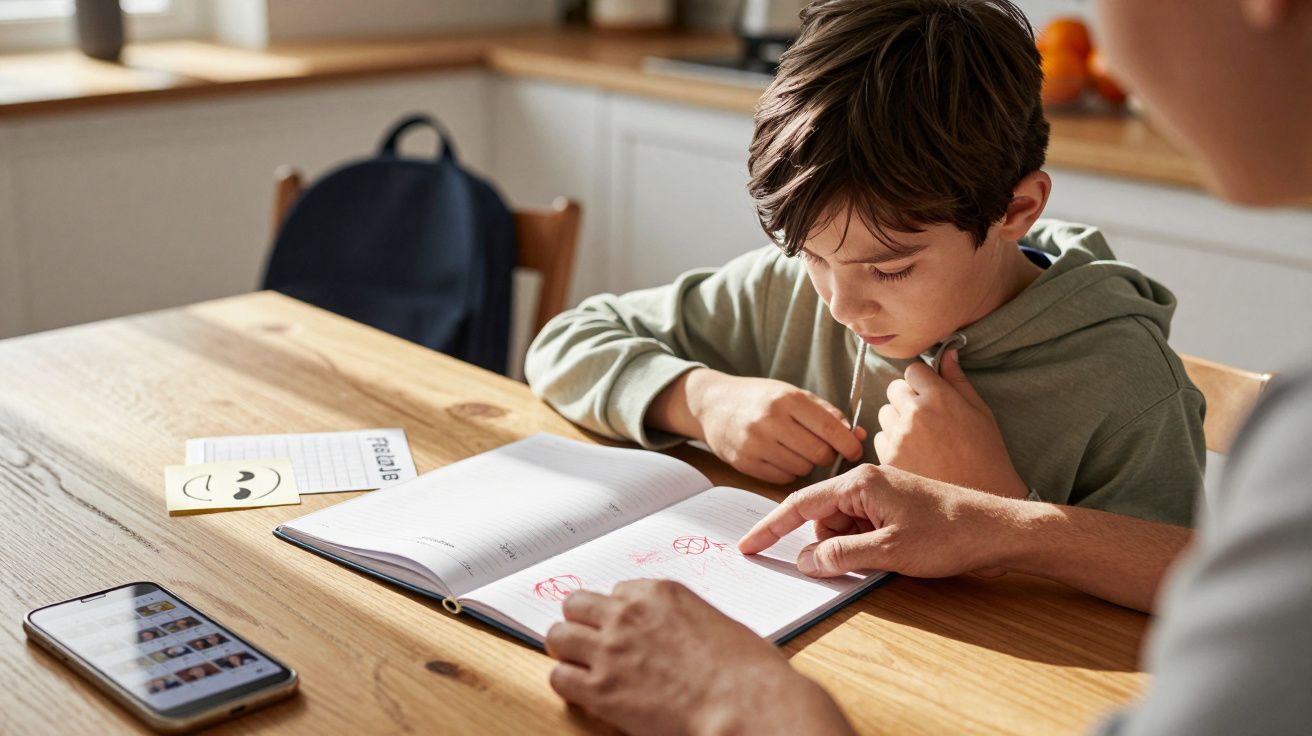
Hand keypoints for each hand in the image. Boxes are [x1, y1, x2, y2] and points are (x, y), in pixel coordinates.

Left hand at [546, 580, 853, 735]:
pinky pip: (559, 677)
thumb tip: (672, 636)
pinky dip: (567, 683)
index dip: (617, 612)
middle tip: (591, 641)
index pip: (617, 591)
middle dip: (583, 622)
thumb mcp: (716, 625)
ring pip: (558, 635)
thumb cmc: (746, 670)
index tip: (621, 627)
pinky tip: (583, 691)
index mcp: (659, 593)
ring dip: (568, 649)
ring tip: (580, 664)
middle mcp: (628, 614)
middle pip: (577, 604)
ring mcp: (610, 649)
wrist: (745, 704)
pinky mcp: (600, 688)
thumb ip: (681, 622)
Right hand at [651, 368, 865, 483]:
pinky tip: (780, 456)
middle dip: (827, 455)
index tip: (853, 450)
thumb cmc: (761, 398)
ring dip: (806, 463)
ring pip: (802, 469)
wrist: (712, 403)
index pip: (831, 430)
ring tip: (795, 449)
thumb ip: (827, 414)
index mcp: (788, 399)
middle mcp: (770, 421)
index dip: (849, 445)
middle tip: (821, 449)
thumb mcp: (794, 395)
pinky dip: (788, 471)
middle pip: (819, 454)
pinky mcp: (744, 462)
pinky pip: (782, 478)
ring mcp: (755, 443)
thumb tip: (859, 436)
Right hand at [738, 463, 1025, 577]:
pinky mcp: (895, 507)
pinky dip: (862, 546)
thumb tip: (806, 561)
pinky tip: (884, 558)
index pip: (800, 503)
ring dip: (847, 548)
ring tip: (881, 561)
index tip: (746, 546)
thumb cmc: (949, 535)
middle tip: (849, 567)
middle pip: (821, 516)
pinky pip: (862, 527)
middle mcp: (867, 481)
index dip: (770, 527)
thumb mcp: (888, 551)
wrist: (998, 531)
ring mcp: (882, 493)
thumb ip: (841, 555)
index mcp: (860, 482)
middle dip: (823, 545)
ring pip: (842, 525)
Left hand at [874, 349, 1028, 497]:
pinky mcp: (889, 460)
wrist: (982, 501)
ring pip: (884, 414)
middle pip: (894, 389)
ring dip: (897, 421)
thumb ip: (958, 380)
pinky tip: (914, 457)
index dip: (922, 381)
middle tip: (926, 419)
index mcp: (939, 397)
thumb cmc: (987, 456)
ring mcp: (899, 438)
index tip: (930, 394)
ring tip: (922, 440)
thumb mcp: (981, 413)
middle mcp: (915, 413)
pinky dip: (892, 445)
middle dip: (907, 398)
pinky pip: (881, 440)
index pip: (913, 370)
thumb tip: (948, 352)